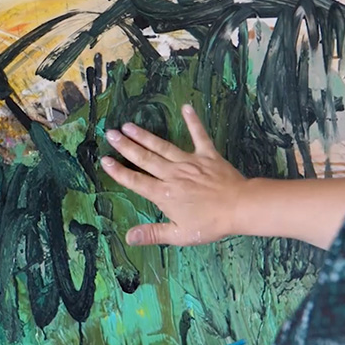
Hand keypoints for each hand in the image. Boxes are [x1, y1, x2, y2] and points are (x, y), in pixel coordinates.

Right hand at [101, 104, 246, 245]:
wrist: (239, 207)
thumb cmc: (210, 223)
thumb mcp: (180, 234)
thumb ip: (153, 234)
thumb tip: (128, 237)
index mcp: (164, 194)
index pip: (136, 181)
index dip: (119, 171)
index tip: (105, 160)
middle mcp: (173, 174)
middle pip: (145, 158)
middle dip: (126, 146)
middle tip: (110, 133)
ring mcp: (190, 162)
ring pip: (162, 146)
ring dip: (145, 135)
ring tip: (129, 125)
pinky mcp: (207, 155)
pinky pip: (198, 135)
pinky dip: (193, 121)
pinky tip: (186, 107)